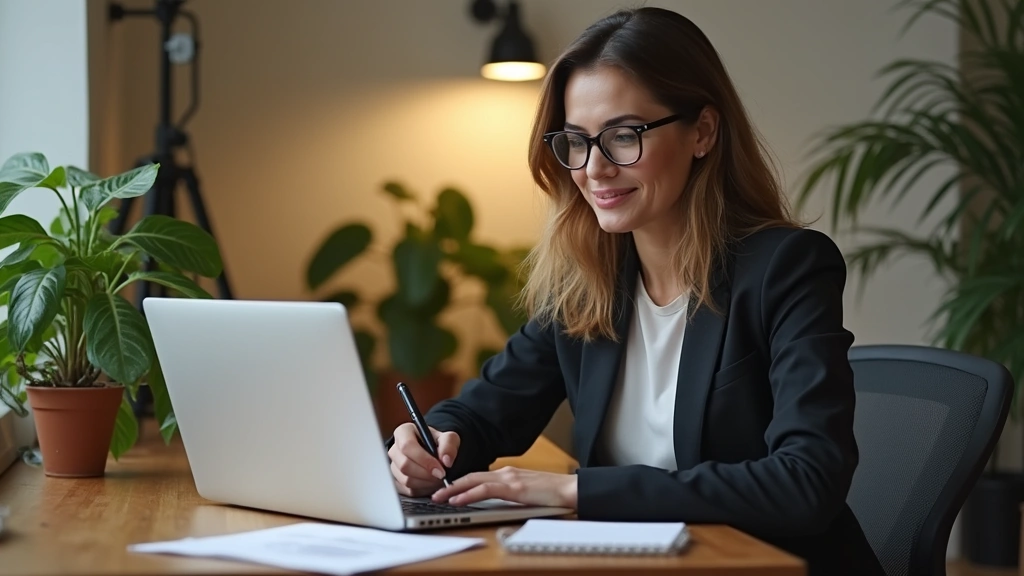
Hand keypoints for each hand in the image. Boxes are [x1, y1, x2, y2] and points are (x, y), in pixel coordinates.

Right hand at [388, 423, 459, 497]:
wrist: (433, 452)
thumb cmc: (438, 443)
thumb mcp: (448, 438)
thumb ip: (449, 445)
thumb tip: (446, 461)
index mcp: (404, 432)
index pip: (407, 446)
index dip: (424, 460)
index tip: (440, 469)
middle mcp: (395, 449)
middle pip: (405, 465)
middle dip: (426, 474)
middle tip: (441, 477)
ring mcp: (394, 466)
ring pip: (405, 479)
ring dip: (425, 483)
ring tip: (438, 479)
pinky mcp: (396, 481)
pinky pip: (407, 490)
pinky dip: (422, 490)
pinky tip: (431, 484)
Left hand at [431, 466, 577, 508]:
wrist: (571, 489)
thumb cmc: (552, 494)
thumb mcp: (526, 493)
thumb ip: (510, 495)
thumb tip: (494, 503)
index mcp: (508, 474)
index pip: (477, 476)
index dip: (459, 482)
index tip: (445, 490)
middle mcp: (506, 473)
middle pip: (471, 476)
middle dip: (450, 485)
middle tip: (433, 492)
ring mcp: (510, 478)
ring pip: (474, 480)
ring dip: (454, 489)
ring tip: (439, 497)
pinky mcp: (515, 488)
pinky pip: (486, 490)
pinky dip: (469, 494)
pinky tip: (458, 500)